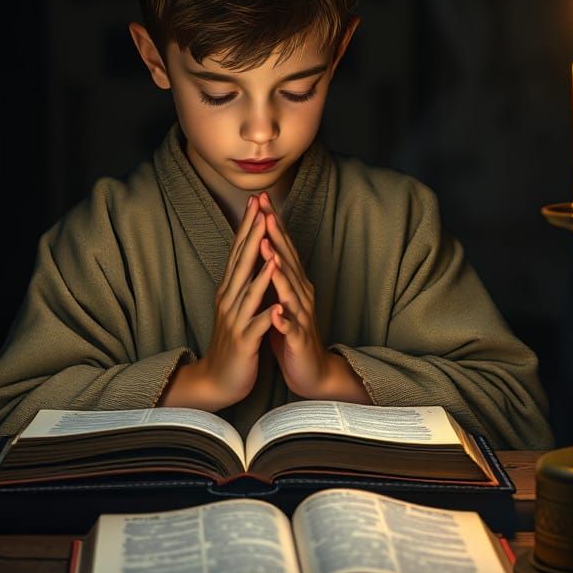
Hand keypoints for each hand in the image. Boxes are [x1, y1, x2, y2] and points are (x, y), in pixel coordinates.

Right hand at [198, 195, 278, 407]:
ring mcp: (235, 321)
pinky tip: (276, 303)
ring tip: (269, 243)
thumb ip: (242, 283)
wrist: (217, 380)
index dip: (248, 226)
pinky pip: (256, 325)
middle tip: (259, 207)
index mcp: (229, 292)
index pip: (239, 252)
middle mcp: (229, 301)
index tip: (256, 201)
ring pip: (248, 290)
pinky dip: (266, 312)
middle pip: (241, 262)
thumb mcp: (236, 308)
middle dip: (252, 234)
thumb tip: (251, 256)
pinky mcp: (243, 342)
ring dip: (259, 267)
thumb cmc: (232, 343)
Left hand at [255, 191, 334, 397]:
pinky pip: (292, 328)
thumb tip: (264, 246)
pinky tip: (277, 310)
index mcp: (294, 285)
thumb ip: (276, 276)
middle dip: (276, 235)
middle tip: (265, 210)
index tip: (260, 200)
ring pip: (290, 290)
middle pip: (288, 260)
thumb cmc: (291, 335)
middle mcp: (301, 295)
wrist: (311, 372)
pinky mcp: (299, 340)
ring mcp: (301, 316)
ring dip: (279, 270)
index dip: (272, 225)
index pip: (282, 249)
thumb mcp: (281, 300)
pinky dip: (284, 319)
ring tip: (267, 249)